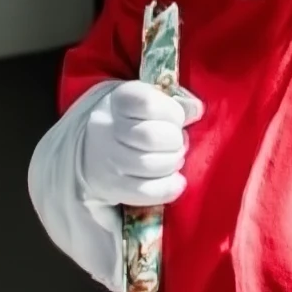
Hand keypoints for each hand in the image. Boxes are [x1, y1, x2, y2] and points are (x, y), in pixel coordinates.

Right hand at [79, 80, 203, 207]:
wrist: (94, 144)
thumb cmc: (133, 118)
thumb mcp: (149, 100)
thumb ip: (174, 102)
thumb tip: (197, 110)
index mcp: (120, 99)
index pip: (149, 104)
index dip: (173, 113)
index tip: (177, 118)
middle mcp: (108, 128)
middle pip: (150, 137)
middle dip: (175, 141)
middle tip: (178, 142)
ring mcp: (108, 160)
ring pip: (149, 165)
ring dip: (172, 163)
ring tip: (175, 158)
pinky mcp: (113, 187)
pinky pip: (145, 192)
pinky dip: (168, 188)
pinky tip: (178, 181)